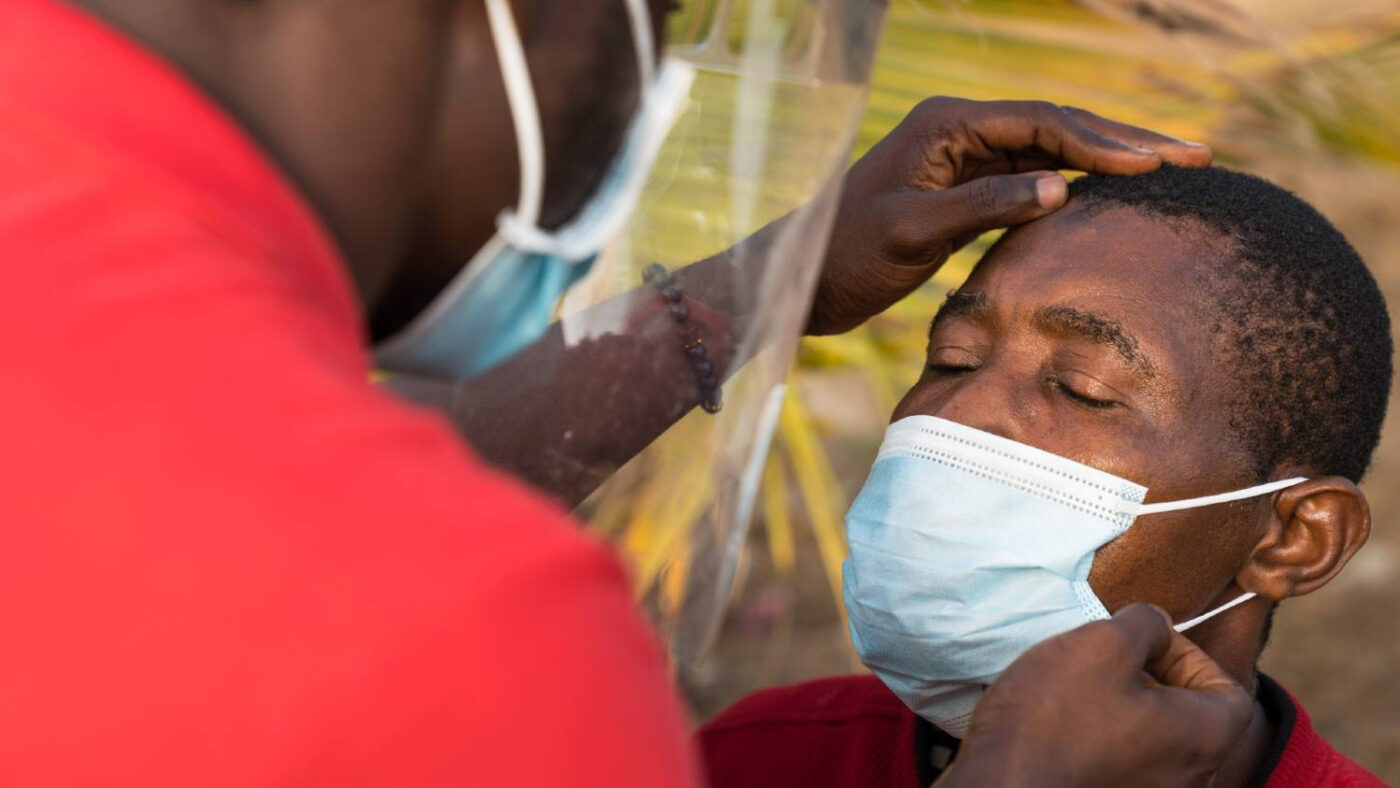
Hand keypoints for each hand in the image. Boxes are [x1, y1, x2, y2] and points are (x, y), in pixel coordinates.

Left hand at [807, 97, 1212, 333]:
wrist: (802, 281)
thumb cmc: (845, 256)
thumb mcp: (910, 233)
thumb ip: (981, 207)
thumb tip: (1061, 187)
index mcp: (946, 125)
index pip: (1042, 123)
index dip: (1104, 141)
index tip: (1160, 164)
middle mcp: (958, 132)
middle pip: (1057, 128)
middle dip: (1125, 142)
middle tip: (1195, 155)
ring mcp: (961, 160)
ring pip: (1050, 152)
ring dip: (1108, 161)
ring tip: (1172, 170)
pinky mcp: (962, 191)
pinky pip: (1031, 179)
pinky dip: (1075, 184)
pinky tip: (1112, 196)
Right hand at [938, 604, 1252, 787]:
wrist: (999, 786)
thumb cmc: (1056, 718)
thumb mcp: (1102, 644)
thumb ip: (1145, 624)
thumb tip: (1157, 629)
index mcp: (1202, 738)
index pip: (1229, 692)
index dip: (1191, 655)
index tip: (1144, 641)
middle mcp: (1188, 777)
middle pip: (1190, 716)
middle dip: (1151, 677)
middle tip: (1104, 657)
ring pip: (1154, 739)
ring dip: (1124, 705)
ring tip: (1076, 686)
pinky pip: (1124, 762)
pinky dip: (1104, 736)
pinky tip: (1062, 722)